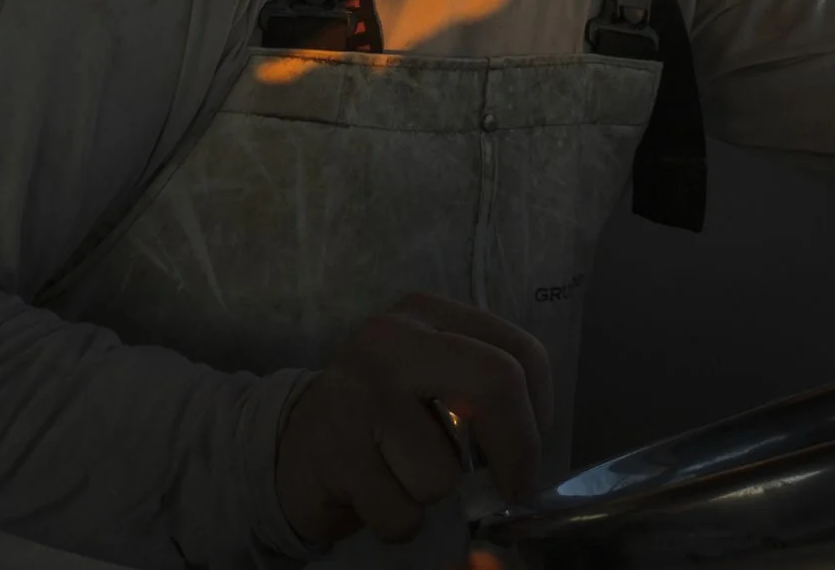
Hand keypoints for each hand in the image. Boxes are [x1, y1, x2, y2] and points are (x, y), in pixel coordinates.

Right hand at [274, 291, 555, 547]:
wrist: (295, 447)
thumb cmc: (383, 420)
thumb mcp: (433, 379)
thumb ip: (483, 392)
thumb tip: (529, 456)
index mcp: (429, 314)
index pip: (522, 354)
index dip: (538, 416)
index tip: (524, 452)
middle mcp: (393, 337)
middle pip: (496, 382)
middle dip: (515, 451)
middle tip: (508, 487)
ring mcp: (359, 388)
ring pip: (442, 471)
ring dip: (432, 496)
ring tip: (400, 474)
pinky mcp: (334, 445)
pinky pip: (401, 511)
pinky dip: (398, 521)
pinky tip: (372, 492)